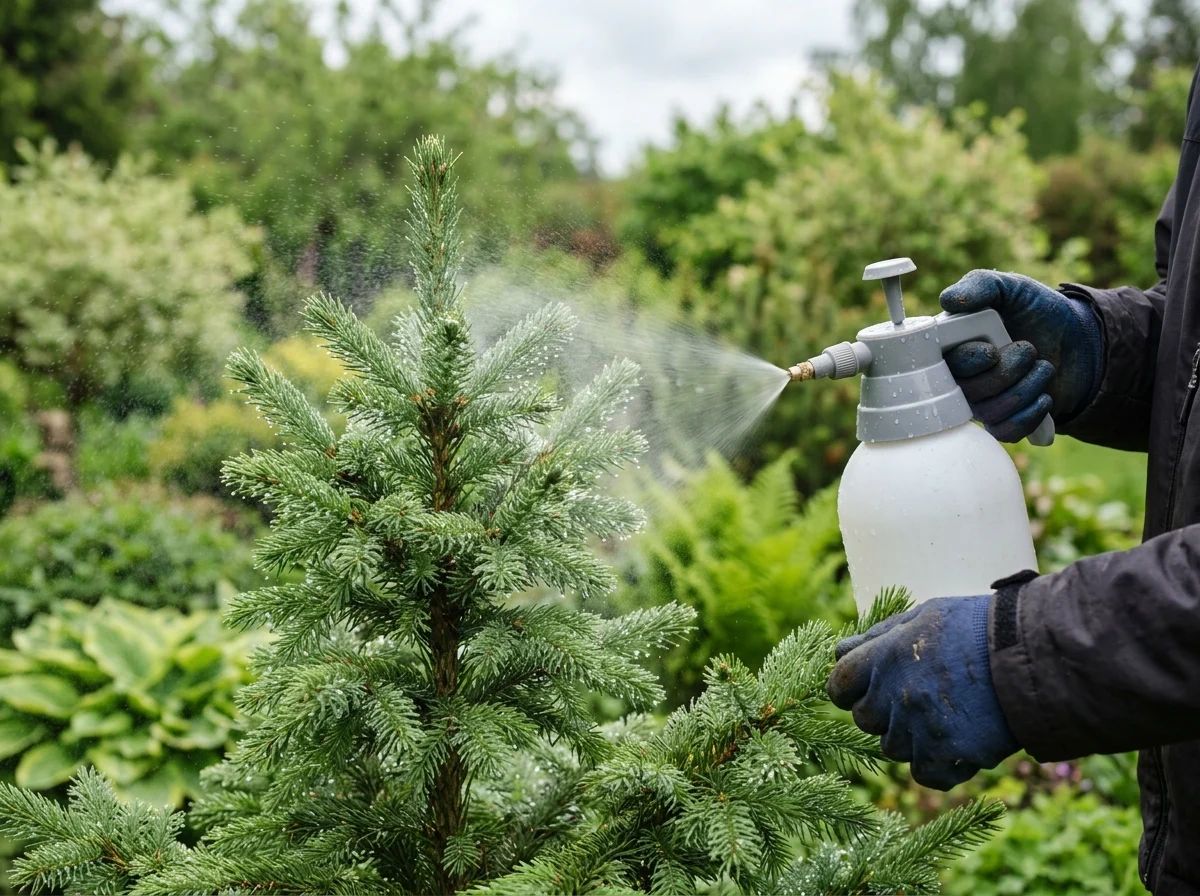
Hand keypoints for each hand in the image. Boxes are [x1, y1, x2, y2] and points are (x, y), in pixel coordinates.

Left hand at [826, 596, 1018, 789]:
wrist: (1032, 654)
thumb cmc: (976, 626)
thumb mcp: (922, 615)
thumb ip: (878, 636)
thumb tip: (841, 652)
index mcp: (882, 658)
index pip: (837, 684)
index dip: (847, 687)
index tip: (861, 686)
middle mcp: (893, 695)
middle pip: (863, 718)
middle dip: (881, 709)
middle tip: (913, 695)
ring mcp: (919, 728)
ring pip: (891, 747)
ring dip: (908, 735)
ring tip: (941, 713)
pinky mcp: (948, 755)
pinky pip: (922, 773)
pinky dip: (934, 764)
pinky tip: (951, 744)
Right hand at [940, 271, 1102, 440]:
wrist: (1078, 339)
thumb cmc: (1037, 311)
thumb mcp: (1012, 288)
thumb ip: (981, 285)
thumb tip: (949, 301)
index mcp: (953, 345)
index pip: (941, 365)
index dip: (968, 362)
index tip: (992, 351)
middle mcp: (960, 377)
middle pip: (968, 392)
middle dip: (1007, 371)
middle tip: (1029, 349)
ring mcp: (980, 402)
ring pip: (990, 412)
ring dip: (1027, 388)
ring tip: (1044, 367)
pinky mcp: (1003, 422)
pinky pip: (1006, 432)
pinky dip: (1031, 415)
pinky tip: (1045, 396)